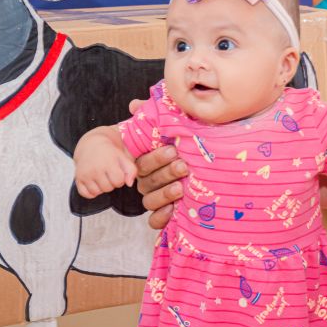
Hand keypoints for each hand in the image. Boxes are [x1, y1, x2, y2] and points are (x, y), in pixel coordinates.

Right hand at [74, 139, 136, 198]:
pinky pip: (85, 194)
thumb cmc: (110, 152)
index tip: (117, 171)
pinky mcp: (78, 178)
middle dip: (111, 182)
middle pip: (108, 188)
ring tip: (101, 177)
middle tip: (108, 173)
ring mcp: (85, 174)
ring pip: (97, 192)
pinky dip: (90, 191)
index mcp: (108, 162)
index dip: (120, 178)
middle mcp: (95, 168)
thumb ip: (131, 170)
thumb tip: (129, 184)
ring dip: (101, 187)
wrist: (91, 144)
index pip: (119, 181)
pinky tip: (94, 182)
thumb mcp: (123, 157)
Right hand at [129, 99, 188, 228]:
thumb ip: (147, 117)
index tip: (172, 150)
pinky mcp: (161, 216)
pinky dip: (161, 218)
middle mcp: (147, 182)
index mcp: (145, 164)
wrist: (192, 167)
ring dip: (164, 194)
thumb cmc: (174, 149)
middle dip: (166, 173)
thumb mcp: (162, 133)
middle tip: (183, 166)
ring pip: (150, 200)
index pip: (144, 162)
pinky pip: (154, 221)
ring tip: (181, 187)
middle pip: (148, 181)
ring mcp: (153, 199)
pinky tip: (173, 211)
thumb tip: (135, 104)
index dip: (156, 157)